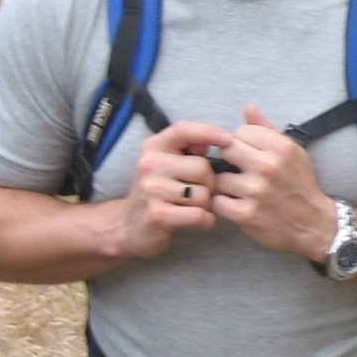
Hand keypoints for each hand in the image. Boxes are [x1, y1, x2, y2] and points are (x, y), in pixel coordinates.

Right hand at [115, 119, 237, 258]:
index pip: (183, 130)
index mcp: (153, 147)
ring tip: (194, 206)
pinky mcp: (157, 215)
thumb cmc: (158, 191)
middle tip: (200, 192)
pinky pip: (198, 215)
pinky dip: (206, 221)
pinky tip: (200, 221)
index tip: (228, 140)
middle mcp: (149, 165)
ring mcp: (151, 190)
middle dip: (210, 183)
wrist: (128, 225)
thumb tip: (219, 140)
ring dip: (206, 204)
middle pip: (203, 167)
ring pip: (203, 194)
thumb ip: (189, 149)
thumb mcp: (167, 163)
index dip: (208, 132)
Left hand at [207, 105, 335, 259]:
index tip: (250, 155)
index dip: (243, 143)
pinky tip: (237, 205)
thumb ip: (268, 129)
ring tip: (240, 191)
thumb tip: (248, 108)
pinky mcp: (246, 214)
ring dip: (226, 186)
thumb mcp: (293, 152)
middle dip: (231, 161)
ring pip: (218, 178)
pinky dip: (224, 205)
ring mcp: (256, 191)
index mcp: (280, 147)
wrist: (316, 224)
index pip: (240, 131)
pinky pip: (218, 202)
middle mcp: (267, 166)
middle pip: (225, 150)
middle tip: (241, 172)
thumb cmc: (301, 186)